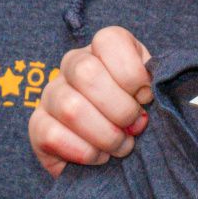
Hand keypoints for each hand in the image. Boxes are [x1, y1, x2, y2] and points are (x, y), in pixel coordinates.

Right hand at [30, 27, 154, 172]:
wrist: (116, 158)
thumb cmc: (138, 119)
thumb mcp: (154, 95)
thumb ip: (159, 83)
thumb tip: (155, 86)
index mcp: (102, 50)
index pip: (109, 40)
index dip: (132, 72)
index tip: (146, 96)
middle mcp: (72, 65)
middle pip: (86, 73)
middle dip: (120, 108)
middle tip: (136, 127)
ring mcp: (51, 94)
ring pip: (70, 108)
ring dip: (105, 135)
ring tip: (122, 146)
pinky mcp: (37, 126)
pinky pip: (52, 135)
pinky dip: (84, 152)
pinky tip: (99, 157)